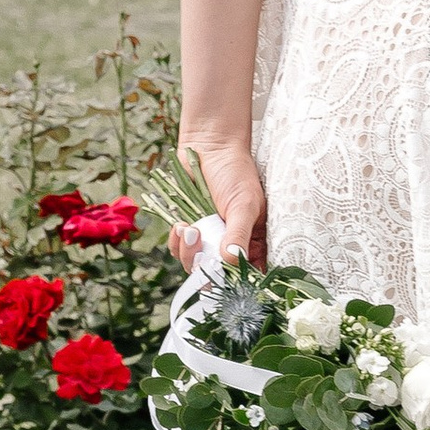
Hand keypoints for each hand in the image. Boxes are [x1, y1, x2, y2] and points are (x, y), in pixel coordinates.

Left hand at [174, 140, 265, 270]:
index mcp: (253, 242)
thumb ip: (238, 235)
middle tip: (202, 254)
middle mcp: (230, 245)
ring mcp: (208, 240)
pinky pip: (179, 250)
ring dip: (189, 253)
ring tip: (190, 230)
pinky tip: (180, 226)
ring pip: (195, 266)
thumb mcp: (244, 204)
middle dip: (207, 269)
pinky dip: (176, 242)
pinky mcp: (188, 233)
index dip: (237, 282)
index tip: (225, 280)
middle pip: (218, 276)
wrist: (208, 147)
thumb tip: (230, 263)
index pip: (248, 274)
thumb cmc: (235, 172)